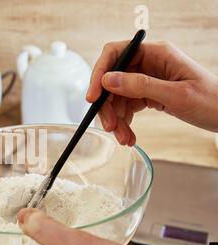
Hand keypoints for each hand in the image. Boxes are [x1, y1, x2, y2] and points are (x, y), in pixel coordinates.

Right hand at [86, 41, 217, 145]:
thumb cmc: (212, 100)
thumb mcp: (175, 94)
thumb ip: (140, 85)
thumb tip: (108, 80)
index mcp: (156, 53)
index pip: (115, 53)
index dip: (99, 73)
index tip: (92, 97)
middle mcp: (149, 63)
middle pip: (113, 80)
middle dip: (108, 106)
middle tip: (110, 127)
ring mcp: (148, 78)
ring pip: (118, 96)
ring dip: (117, 119)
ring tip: (123, 138)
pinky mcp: (149, 93)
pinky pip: (128, 106)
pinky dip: (125, 122)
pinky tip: (128, 135)